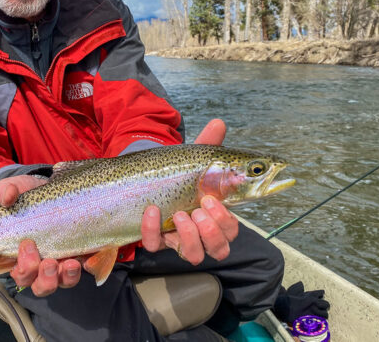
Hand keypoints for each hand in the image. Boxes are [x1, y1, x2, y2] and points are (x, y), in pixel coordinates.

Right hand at [0, 175, 81, 295]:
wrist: (54, 189)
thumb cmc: (29, 197)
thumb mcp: (14, 189)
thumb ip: (6, 191)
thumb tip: (7, 197)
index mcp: (22, 257)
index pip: (21, 274)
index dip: (23, 269)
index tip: (27, 245)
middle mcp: (43, 265)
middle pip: (42, 286)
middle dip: (45, 278)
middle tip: (48, 262)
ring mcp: (65, 261)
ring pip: (65, 281)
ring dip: (67, 277)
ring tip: (71, 263)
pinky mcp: (85, 252)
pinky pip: (91, 266)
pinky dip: (92, 265)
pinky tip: (90, 257)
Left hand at [141, 119, 238, 263]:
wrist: (147, 178)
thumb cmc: (178, 173)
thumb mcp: (193, 159)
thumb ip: (208, 143)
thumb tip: (218, 123)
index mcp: (213, 215)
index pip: (231, 231)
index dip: (228, 223)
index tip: (216, 200)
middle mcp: (198, 231)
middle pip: (219, 249)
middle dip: (212, 230)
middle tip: (200, 206)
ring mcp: (176, 237)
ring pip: (193, 255)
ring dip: (190, 235)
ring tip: (181, 214)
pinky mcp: (154, 239)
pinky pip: (154, 245)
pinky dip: (152, 229)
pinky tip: (151, 211)